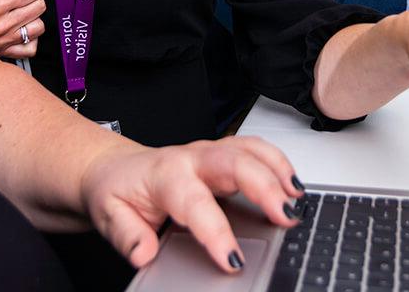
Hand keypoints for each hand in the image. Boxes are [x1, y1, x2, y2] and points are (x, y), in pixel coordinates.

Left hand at [80, 137, 304, 272]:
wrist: (114, 168)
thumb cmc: (117, 190)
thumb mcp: (109, 216)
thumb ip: (127, 236)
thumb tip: (144, 253)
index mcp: (164, 174)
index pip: (194, 202)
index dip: (215, 232)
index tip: (232, 258)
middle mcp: (192, 158)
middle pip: (234, 163)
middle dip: (264, 187)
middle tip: (286, 217)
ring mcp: (211, 153)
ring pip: (250, 150)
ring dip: (278, 171)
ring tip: (299, 199)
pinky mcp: (223, 154)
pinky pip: (256, 150)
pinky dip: (279, 164)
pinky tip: (294, 186)